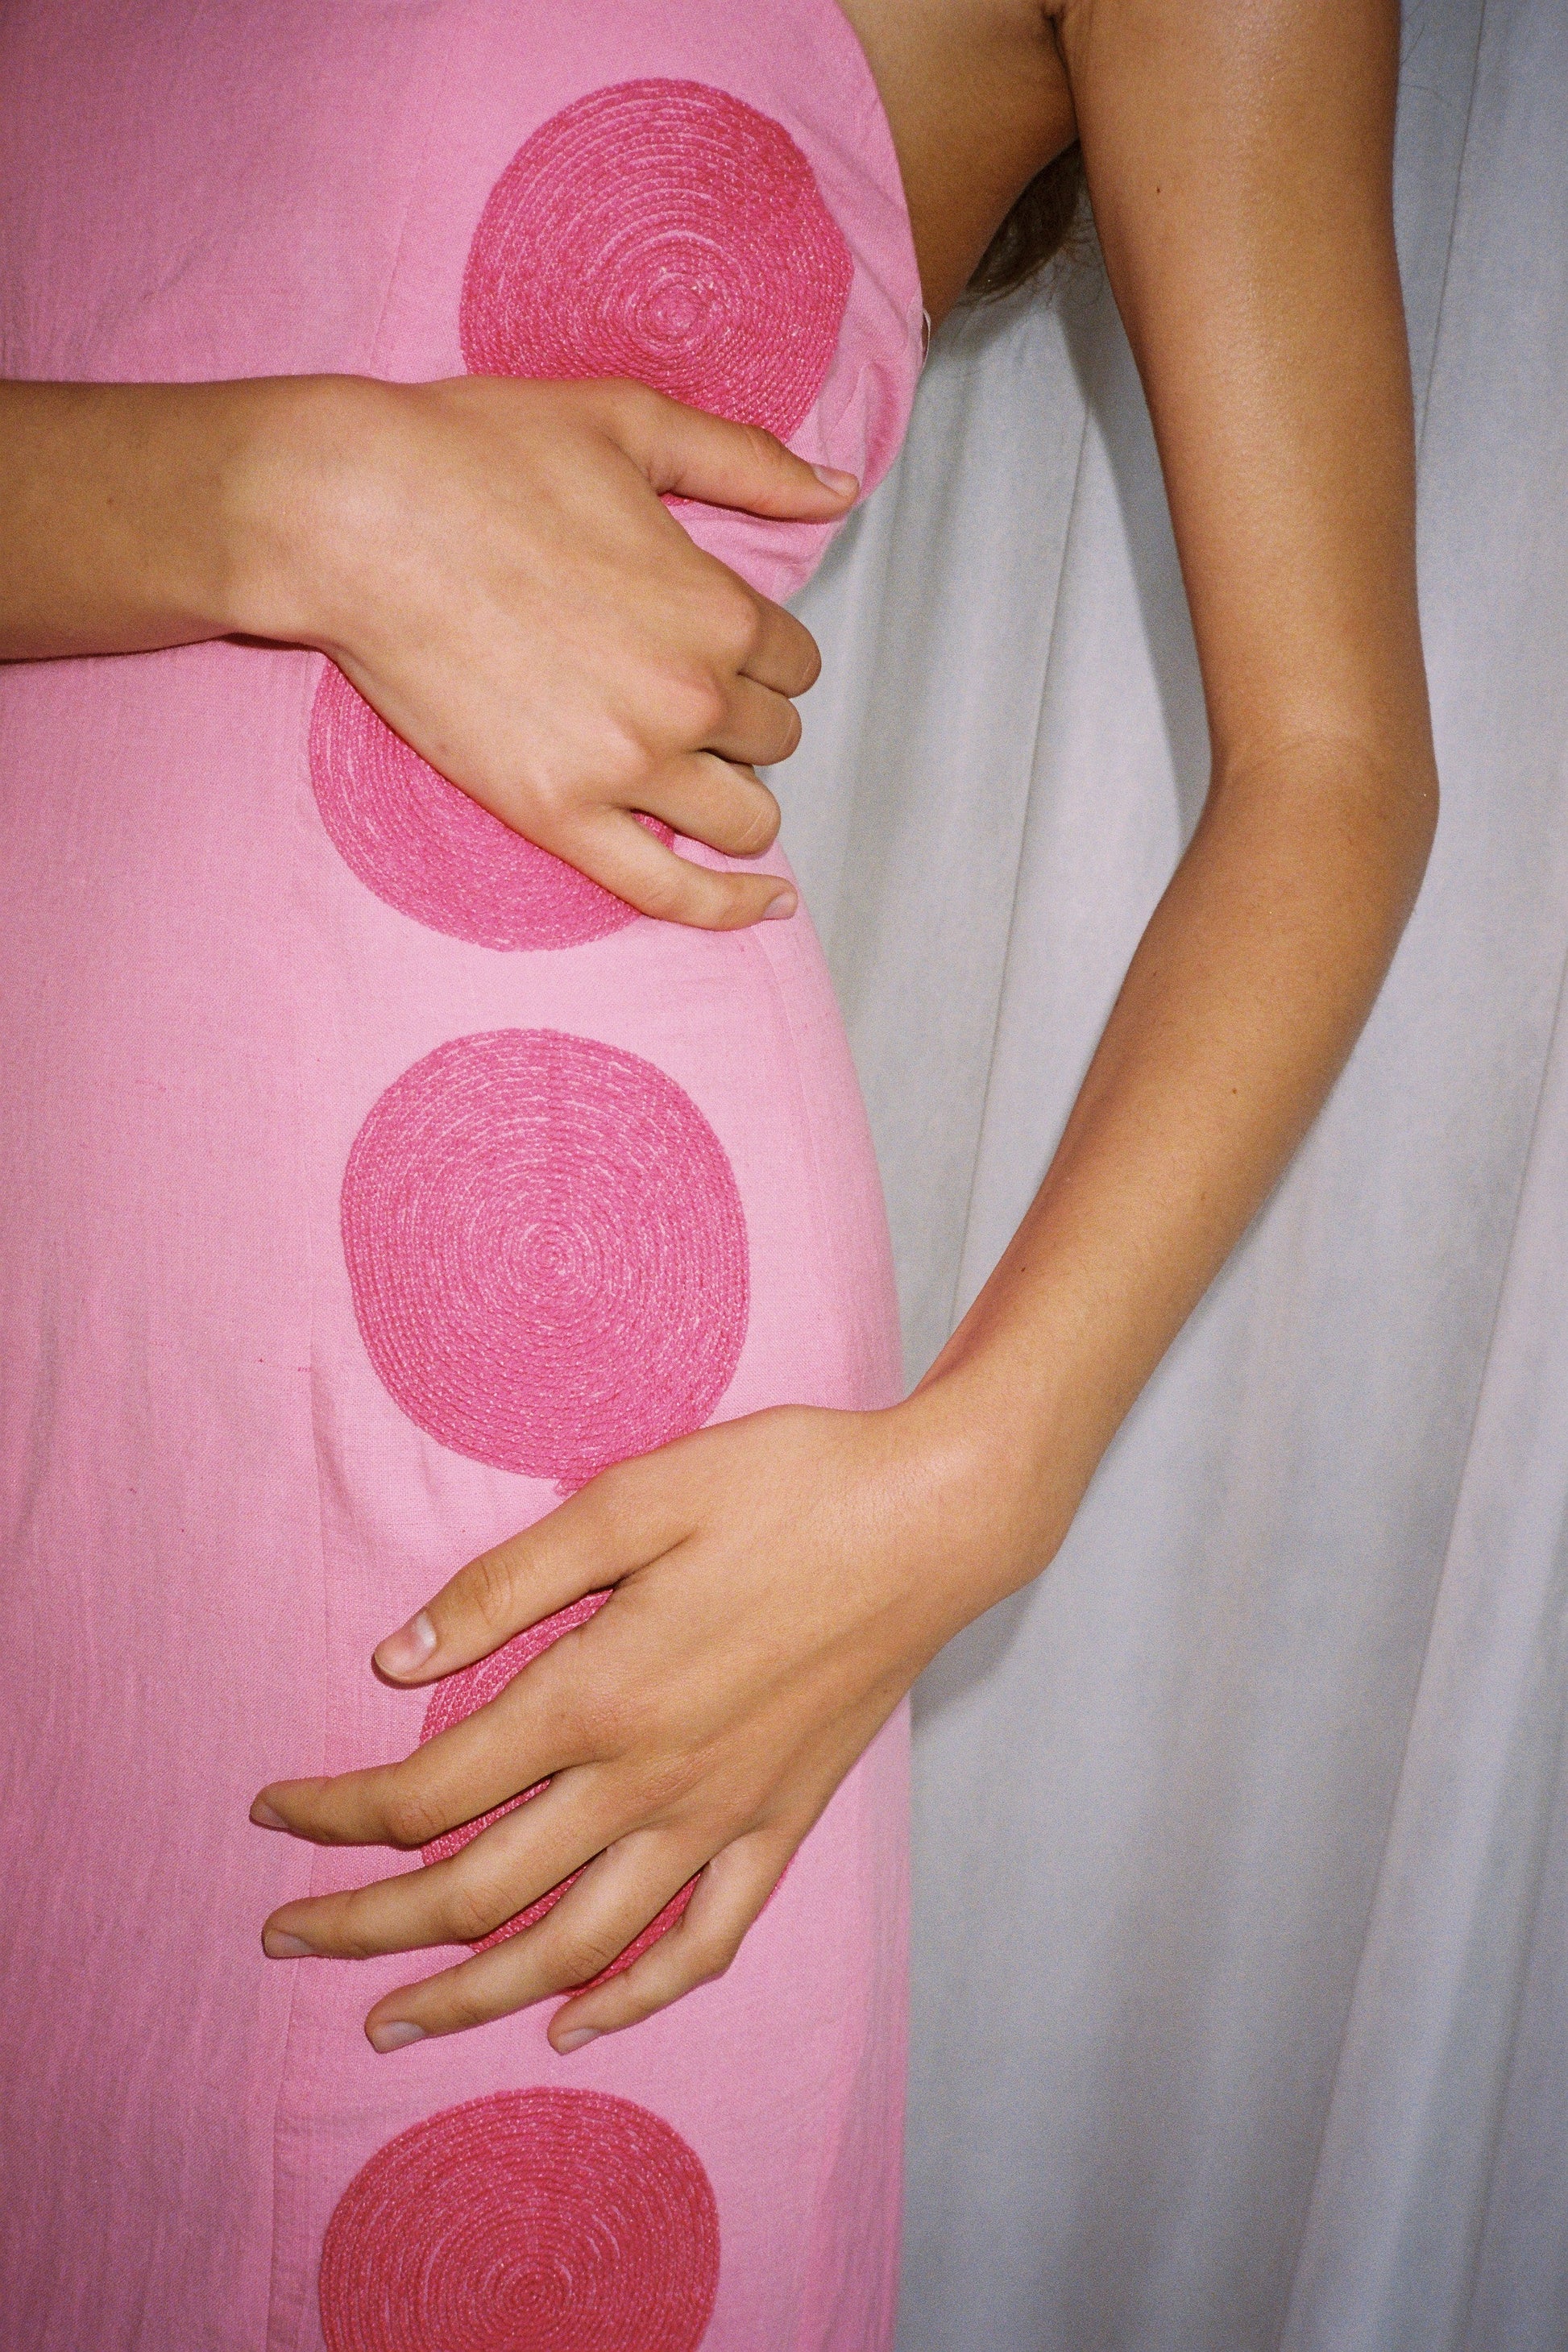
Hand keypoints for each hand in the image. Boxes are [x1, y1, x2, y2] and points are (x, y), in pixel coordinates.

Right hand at [244, 373, 856, 926]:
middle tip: (674, 687)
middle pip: (771, 739)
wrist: (355, 516)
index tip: (715, 641)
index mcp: (715, 607)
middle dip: (741, 717)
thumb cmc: (478, 454)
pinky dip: (730, 906)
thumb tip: (838, 490)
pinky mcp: (558, 815)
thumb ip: (747, 463)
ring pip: (743, 817)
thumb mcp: (630, 424)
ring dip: (735, 795)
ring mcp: (624, 766)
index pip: (793, 662)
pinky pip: (673, 892)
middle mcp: (687, 696)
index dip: (762, 652)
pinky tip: (767, 902)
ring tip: (697, 773)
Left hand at [251, 1382, 1063, 2054]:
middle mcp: (649, 1781)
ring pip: (574, 1947)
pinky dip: (633, 1997)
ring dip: (472, 1995)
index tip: (272, 1813)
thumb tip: (393, 1660)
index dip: (335, 1813)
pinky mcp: (784, 1824)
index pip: (428, 1790)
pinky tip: (577, 2022)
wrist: (935, 1519)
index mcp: (597, 1695)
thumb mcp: (632, 1498)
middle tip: (286, 1940)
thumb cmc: (785, 1486)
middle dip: (366, 1927)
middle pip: (477, 1892)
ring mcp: (722, 1817)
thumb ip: (506, 1584)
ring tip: (393, 2022)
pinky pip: (702, 1945)